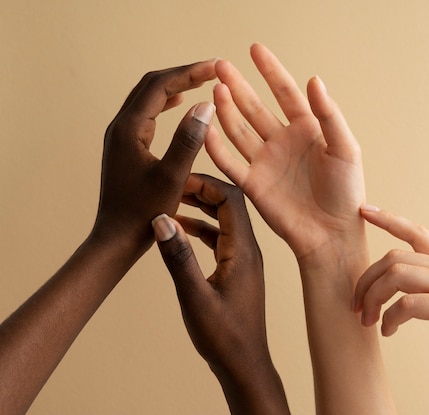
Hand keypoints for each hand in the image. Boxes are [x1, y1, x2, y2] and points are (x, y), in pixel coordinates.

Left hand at [93, 61, 217, 254]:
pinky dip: (165, 102)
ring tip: (200, 80)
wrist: (117, 238)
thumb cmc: (145, 213)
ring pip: (147, 97)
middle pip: (151, 85)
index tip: (216, 66)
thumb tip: (205, 104)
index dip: (190, 72)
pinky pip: (146, 113)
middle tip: (211, 69)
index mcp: (130, 129)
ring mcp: (121, 136)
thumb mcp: (173, 177)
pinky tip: (179, 104)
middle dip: (182, 73)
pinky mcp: (126, 147)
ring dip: (174, 85)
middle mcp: (120, 127)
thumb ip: (189, 139)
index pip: (161, 86)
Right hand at [152, 175, 290, 414]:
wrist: (244, 364)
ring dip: (201, 209)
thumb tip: (161, 218)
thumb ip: (178, 257)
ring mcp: (244, 259)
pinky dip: (202, 230)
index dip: (205, 183)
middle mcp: (249, 249)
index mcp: (244, 250)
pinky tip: (181, 231)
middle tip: (172, 187)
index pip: (231, 199)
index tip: (177, 180)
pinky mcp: (238, 270)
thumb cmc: (224, 336)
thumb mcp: (195, 296)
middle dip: (201, 190)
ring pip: (225, 221)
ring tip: (172, 203)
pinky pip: (221, 238)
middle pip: (230, 204)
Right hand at [205, 43, 365, 259]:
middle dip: (237, 85)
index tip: (255, 49)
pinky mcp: (253, 184)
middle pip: (254, 107)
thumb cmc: (347, 193)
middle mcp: (283, 142)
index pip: (285, 93)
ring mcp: (266, 162)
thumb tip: (314, 79)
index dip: (270, 71)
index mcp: (308, 130)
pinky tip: (206, 129)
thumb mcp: (345, 149)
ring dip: (226, 110)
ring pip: (239, 130)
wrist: (333, 234)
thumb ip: (329, 115)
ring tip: (214, 90)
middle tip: (219, 65)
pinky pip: (230, 162)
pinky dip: (216, 147)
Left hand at [353, 206, 428, 384]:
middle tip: (356, 304)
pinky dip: (391, 318)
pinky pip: (408, 304)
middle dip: (366, 279)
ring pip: (396, 275)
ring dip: (373, 297)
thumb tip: (409, 297)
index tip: (364, 210)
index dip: (388, 219)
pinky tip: (389, 331)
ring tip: (368, 320)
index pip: (416, 232)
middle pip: (394, 257)